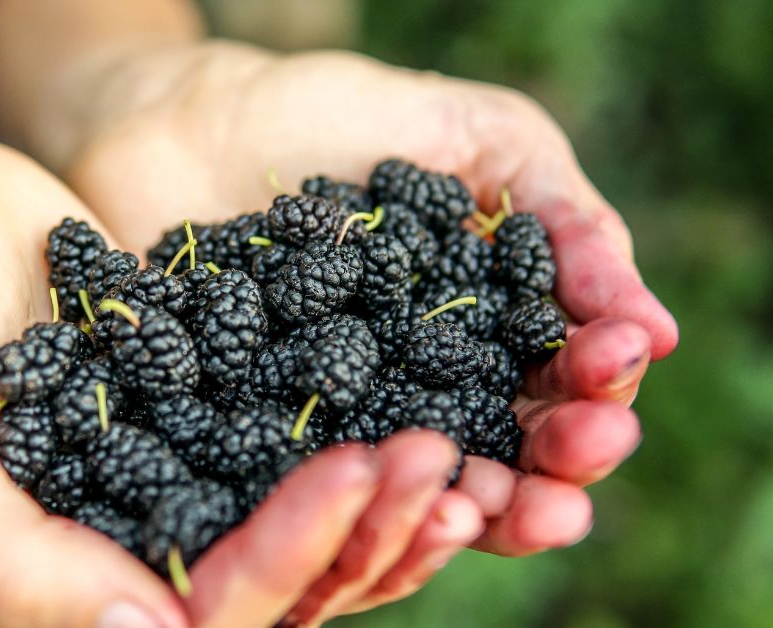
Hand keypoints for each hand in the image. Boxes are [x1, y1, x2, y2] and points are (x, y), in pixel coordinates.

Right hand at [0, 124, 479, 627]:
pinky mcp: (194, 430)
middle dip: (360, 533)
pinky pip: (286, 457)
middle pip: (267, 593)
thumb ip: (2, 561)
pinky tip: (423, 404)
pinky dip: (357, 440)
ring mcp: (160, 497)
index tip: (361, 468)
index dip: (286, 558)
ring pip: (294, 536)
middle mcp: (111, 566)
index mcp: (40, 595)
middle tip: (445, 460)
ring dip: (379, 501)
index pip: (192, 621)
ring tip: (455, 443)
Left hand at [45, 42, 676, 621]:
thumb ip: (563, 216)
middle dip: (556, 460)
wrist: (189, 118)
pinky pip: (312, 486)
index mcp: (488, 330)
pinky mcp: (257, 442)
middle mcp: (422, 391)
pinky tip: (383, 488)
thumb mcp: (477, 135)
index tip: (614, 358)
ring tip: (501, 501)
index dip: (597, 379)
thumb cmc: (341, 117)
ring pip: (420, 485)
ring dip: (477, 505)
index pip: (561, 380)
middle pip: (505, 452)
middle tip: (585, 449)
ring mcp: (342, 422)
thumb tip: (653, 326)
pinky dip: (352, 494)